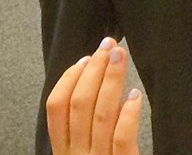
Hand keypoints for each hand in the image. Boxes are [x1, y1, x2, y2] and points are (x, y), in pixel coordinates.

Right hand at [46, 38, 143, 154]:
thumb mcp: (78, 154)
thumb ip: (80, 130)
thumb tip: (94, 88)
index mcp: (62, 149)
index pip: (56, 107)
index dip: (69, 78)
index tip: (85, 59)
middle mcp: (77, 154)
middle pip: (80, 104)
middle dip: (94, 70)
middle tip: (108, 47)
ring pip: (102, 114)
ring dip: (112, 80)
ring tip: (121, 57)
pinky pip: (123, 137)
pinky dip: (129, 113)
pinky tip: (136, 95)